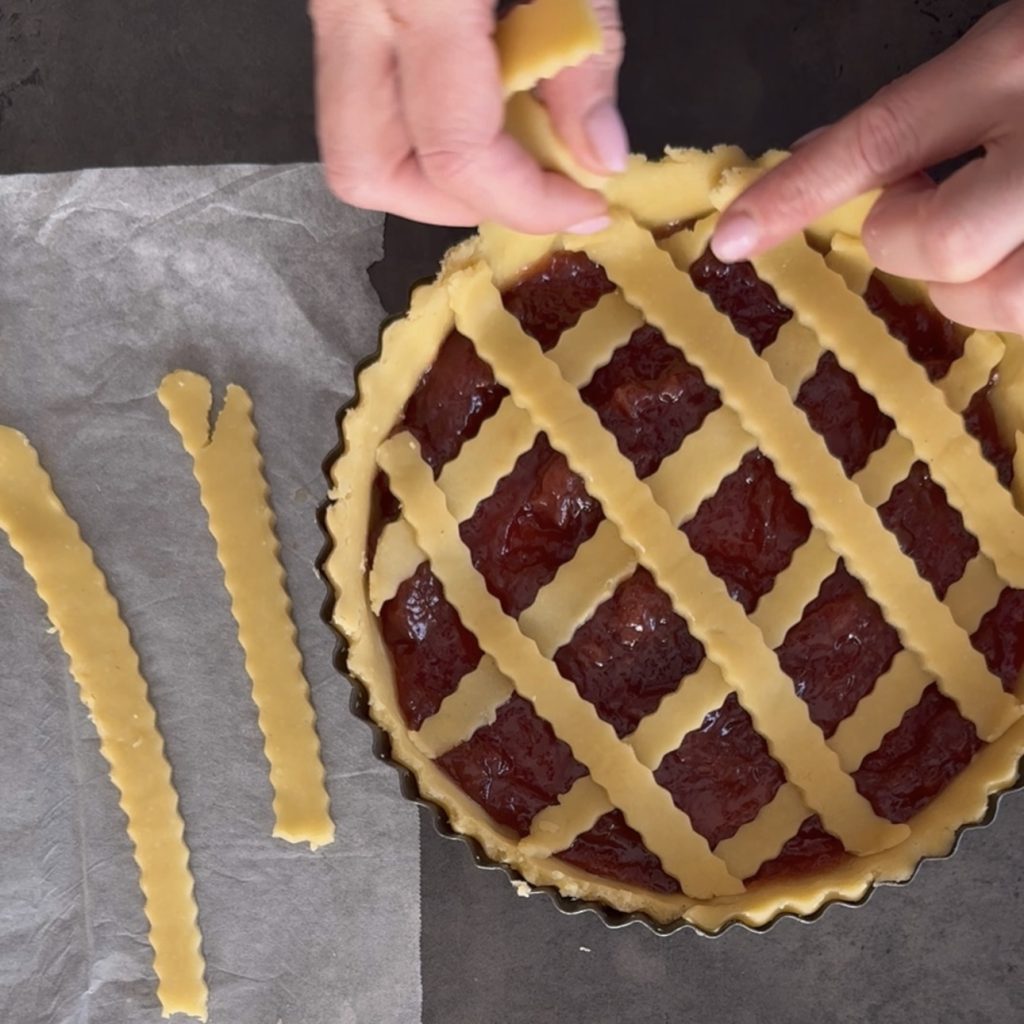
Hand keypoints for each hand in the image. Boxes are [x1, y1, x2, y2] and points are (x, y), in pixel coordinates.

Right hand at [310, 0, 625, 232]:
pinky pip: (362, 92)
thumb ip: (589, 51)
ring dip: (432, 172)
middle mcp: (347, 4)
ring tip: (509, 143)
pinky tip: (481, 93)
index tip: (586, 207)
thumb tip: (599, 160)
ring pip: (352, 140)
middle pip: (368, 171)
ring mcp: (327, 2)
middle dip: (455, 205)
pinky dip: (420, 121)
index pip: (456, 152)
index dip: (529, 202)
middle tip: (527, 188)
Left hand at [712, 1, 1023, 332]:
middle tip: (922, 218)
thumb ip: (940, 103)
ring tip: (996, 238)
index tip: (733, 236)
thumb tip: (832, 162)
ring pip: (998, 303)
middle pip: (938, 246)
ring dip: (972, 286)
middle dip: (908, 245)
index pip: (882, 138)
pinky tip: (1023, 250)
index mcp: (1023, 61)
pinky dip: (1019, 294)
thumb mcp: (1017, 44)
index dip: (797, 191)